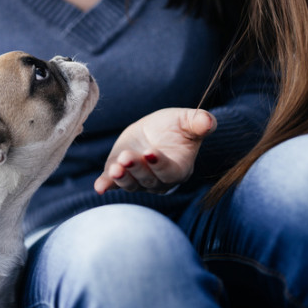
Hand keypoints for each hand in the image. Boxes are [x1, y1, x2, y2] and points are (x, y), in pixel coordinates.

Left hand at [94, 108, 216, 194]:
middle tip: (127, 156)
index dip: (159, 164)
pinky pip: (112, 184)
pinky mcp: (119, 175)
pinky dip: (106, 185)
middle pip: (148, 179)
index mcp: (178, 169)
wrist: (154, 131)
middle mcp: (159, 180)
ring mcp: (138, 180)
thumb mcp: (187, 120)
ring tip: (115, 167)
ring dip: (121, 178)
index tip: (149, 152)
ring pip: (130, 183)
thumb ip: (199, 122)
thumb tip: (209, 121)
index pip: (169, 172)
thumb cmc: (176, 127)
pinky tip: (99, 186)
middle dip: (136, 169)